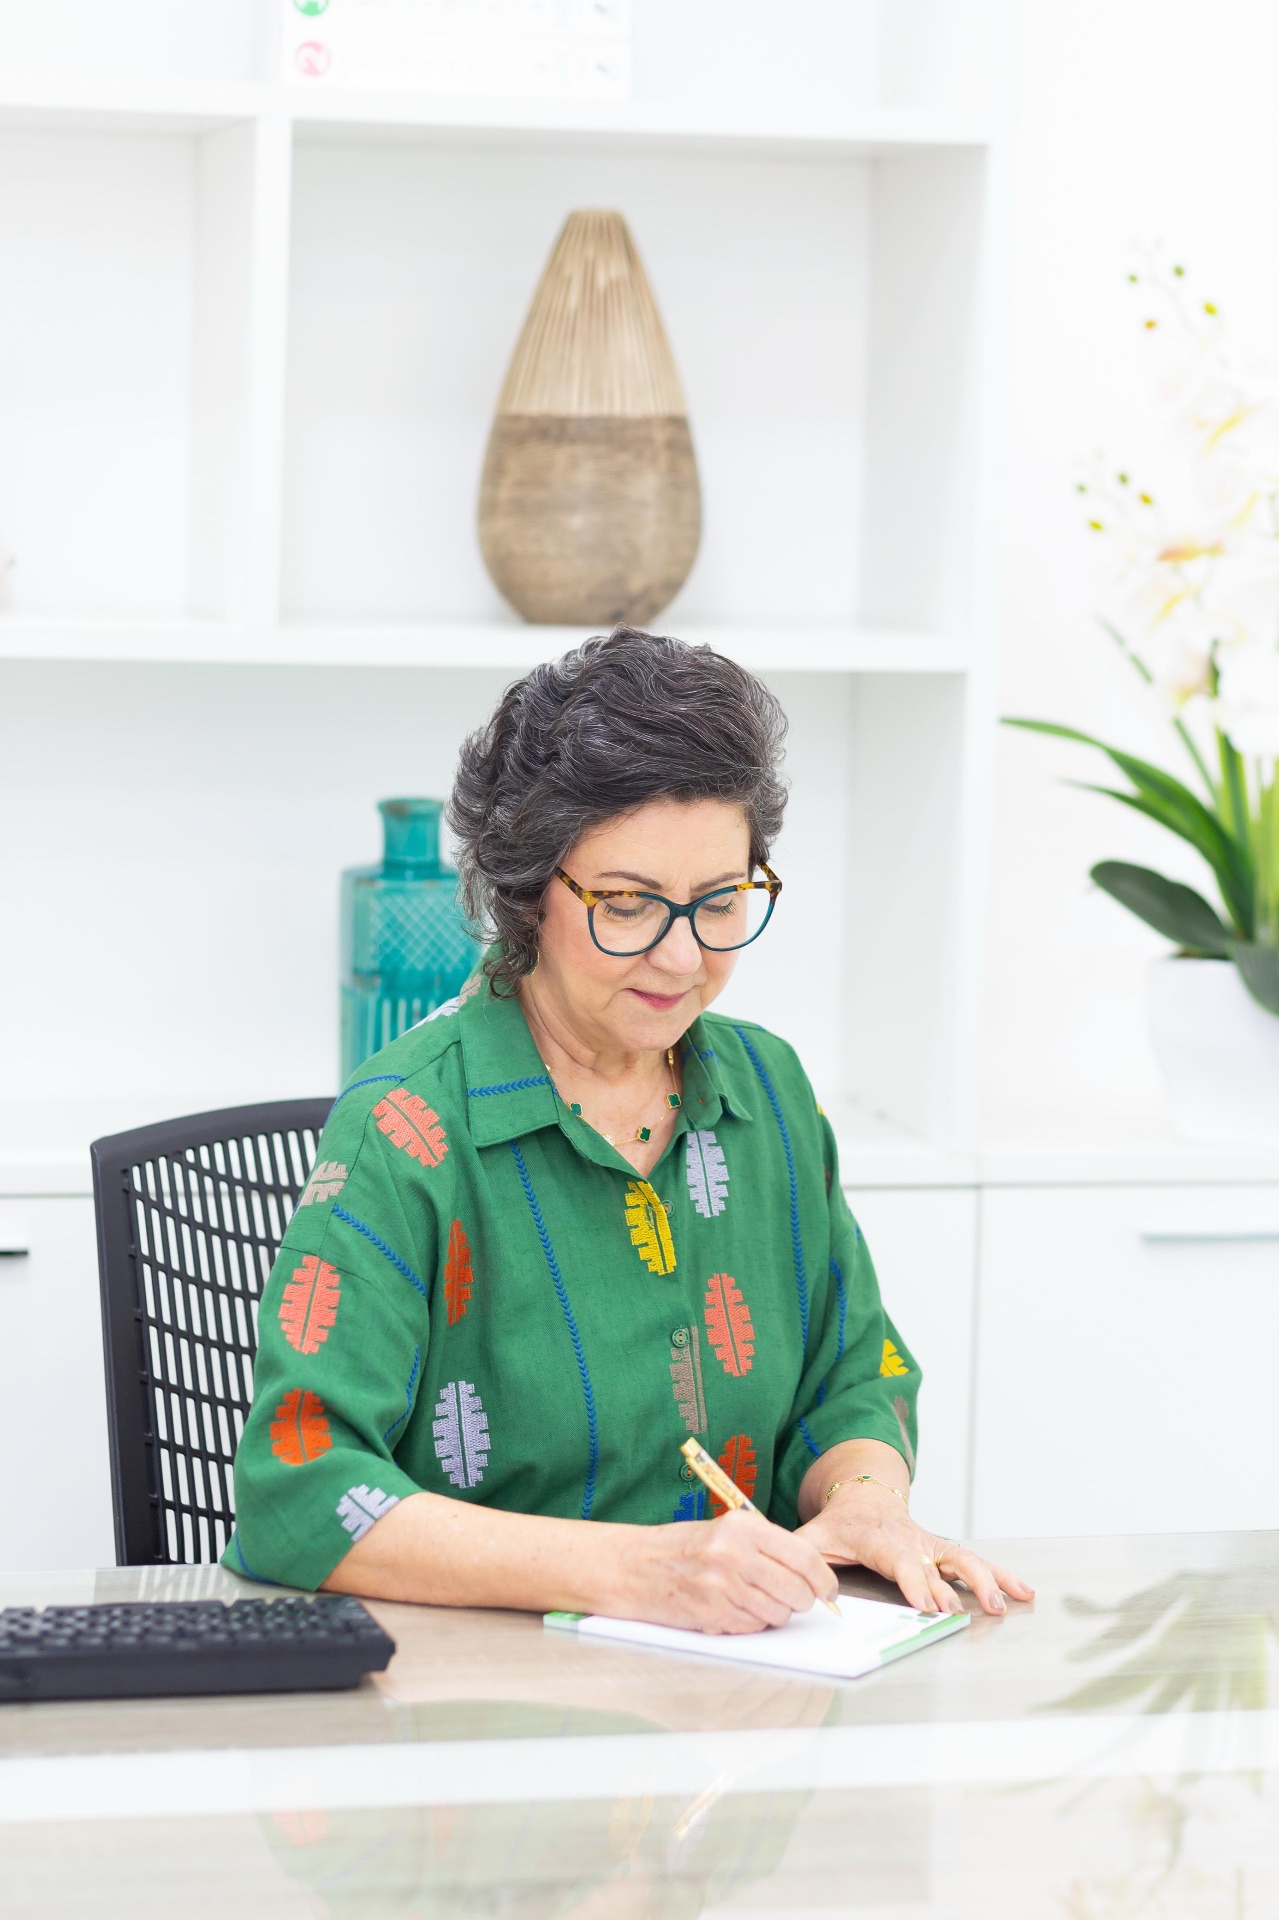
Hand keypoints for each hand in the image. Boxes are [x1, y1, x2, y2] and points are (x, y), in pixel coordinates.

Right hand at [618, 1509, 840, 1633]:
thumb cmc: (681, 1548)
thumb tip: (810, 1572)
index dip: (823, 1578)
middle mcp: (736, 1555)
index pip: (804, 1556)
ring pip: (778, 1613)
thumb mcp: (725, 1530)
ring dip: (776, 1613)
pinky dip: (752, 1623)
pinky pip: (753, 1627)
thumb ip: (765, 1546)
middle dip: (802, 1600)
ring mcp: (724, 1587)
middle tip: (796, 1599)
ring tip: (756, 1600)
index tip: (828, 1589)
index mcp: (743, 1527)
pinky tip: (735, 1609)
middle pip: (796, 1590)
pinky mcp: (713, 1614)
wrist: (633, 1567)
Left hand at [798, 1483, 1033, 1616]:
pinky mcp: (946, 1550)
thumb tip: (800, 1586)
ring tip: (1002, 1605)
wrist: (863, 1498)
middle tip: (960, 1615)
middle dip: (947, 1591)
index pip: (899, 1560)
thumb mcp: (813, 1536)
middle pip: (934, 1566)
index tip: (927, 1605)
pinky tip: (1023, 1591)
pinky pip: (977, 1561)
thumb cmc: (838, 1525)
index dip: (913, 1581)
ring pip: (963, 1559)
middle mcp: (911, 1540)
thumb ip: (804, 1560)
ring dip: (984, 1581)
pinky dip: (1003, 1575)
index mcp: (879, 1537)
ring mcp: (932, 1544)